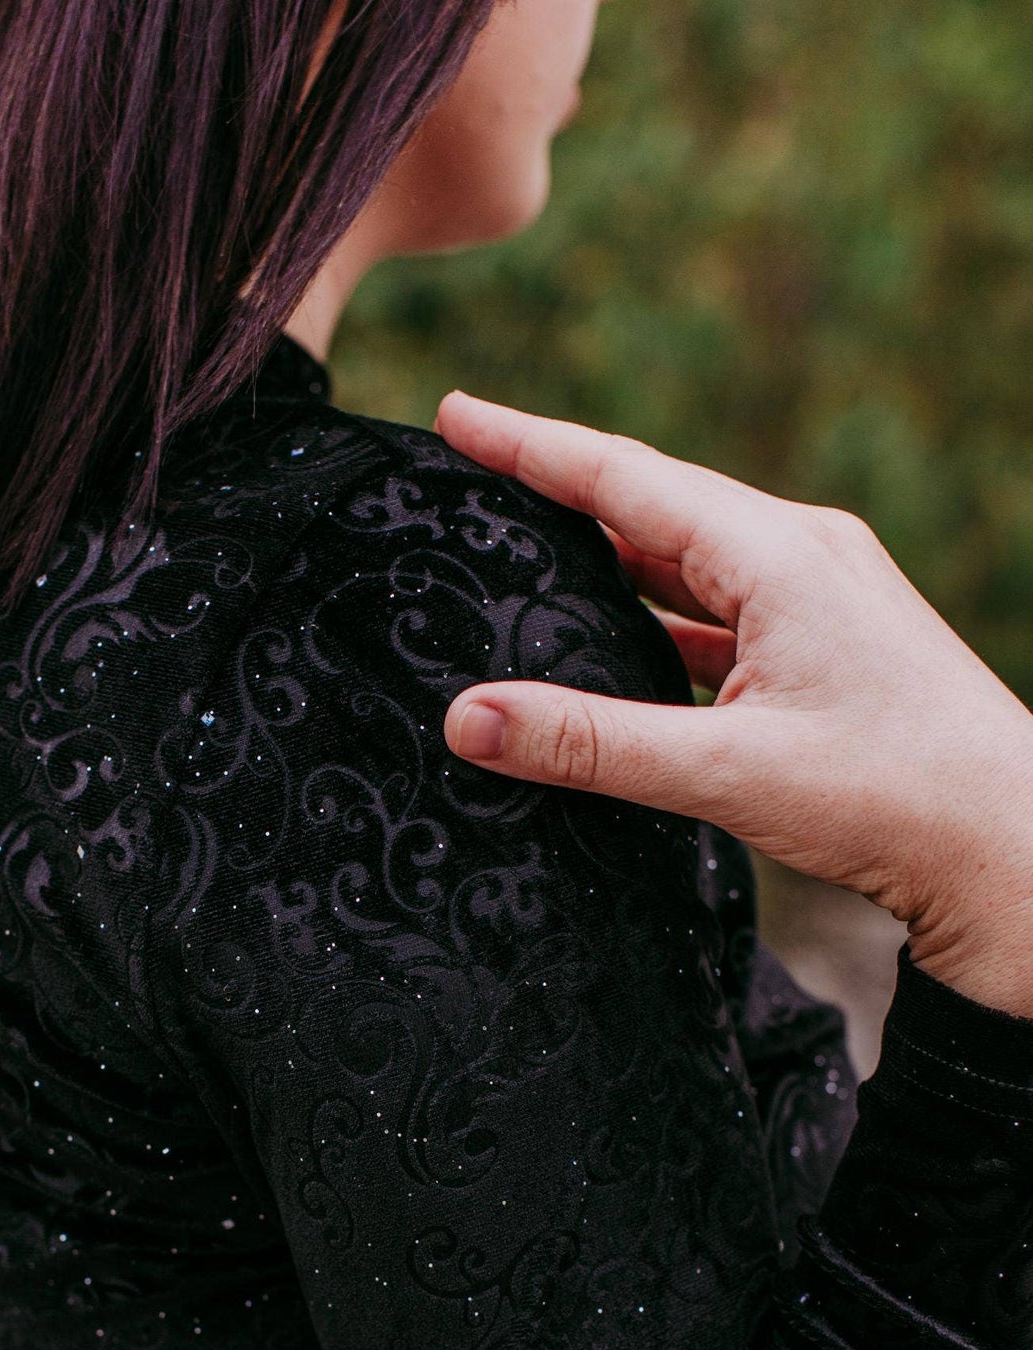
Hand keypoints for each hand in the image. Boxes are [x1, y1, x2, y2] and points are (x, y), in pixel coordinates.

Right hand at [438, 393, 1032, 1017]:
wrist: (1011, 850)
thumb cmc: (895, 800)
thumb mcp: (726, 773)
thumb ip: (588, 743)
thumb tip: (466, 719)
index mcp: (780, 556)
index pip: (625, 478)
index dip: (530, 445)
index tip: (455, 416)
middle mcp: (803, 557)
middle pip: (653, 508)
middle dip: (558, 492)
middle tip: (470, 476)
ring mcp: (821, 601)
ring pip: (686, 564)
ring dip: (607, 561)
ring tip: (522, 553)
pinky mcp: (828, 649)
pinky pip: (719, 616)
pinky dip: (655, 621)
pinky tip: (614, 647)